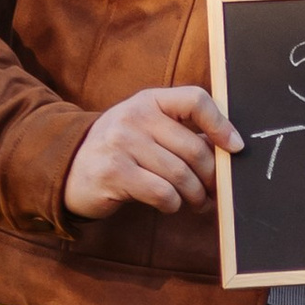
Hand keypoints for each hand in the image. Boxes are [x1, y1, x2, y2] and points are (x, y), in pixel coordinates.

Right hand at [63, 84, 241, 218]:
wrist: (69, 169)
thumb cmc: (121, 153)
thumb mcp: (148, 132)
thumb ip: (182, 135)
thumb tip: (229, 151)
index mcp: (149, 100)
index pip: (195, 100)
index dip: (221, 124)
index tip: (236, 147)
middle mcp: (134, 116)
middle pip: (194, 148)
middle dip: (211, 177)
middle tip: (213, 192)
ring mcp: (121, 142)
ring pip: (181, 175)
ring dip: (194, 196)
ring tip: (195, 202)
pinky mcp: (114, 172)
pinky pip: (162, 193)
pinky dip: (173, 204)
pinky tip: (169, 205)